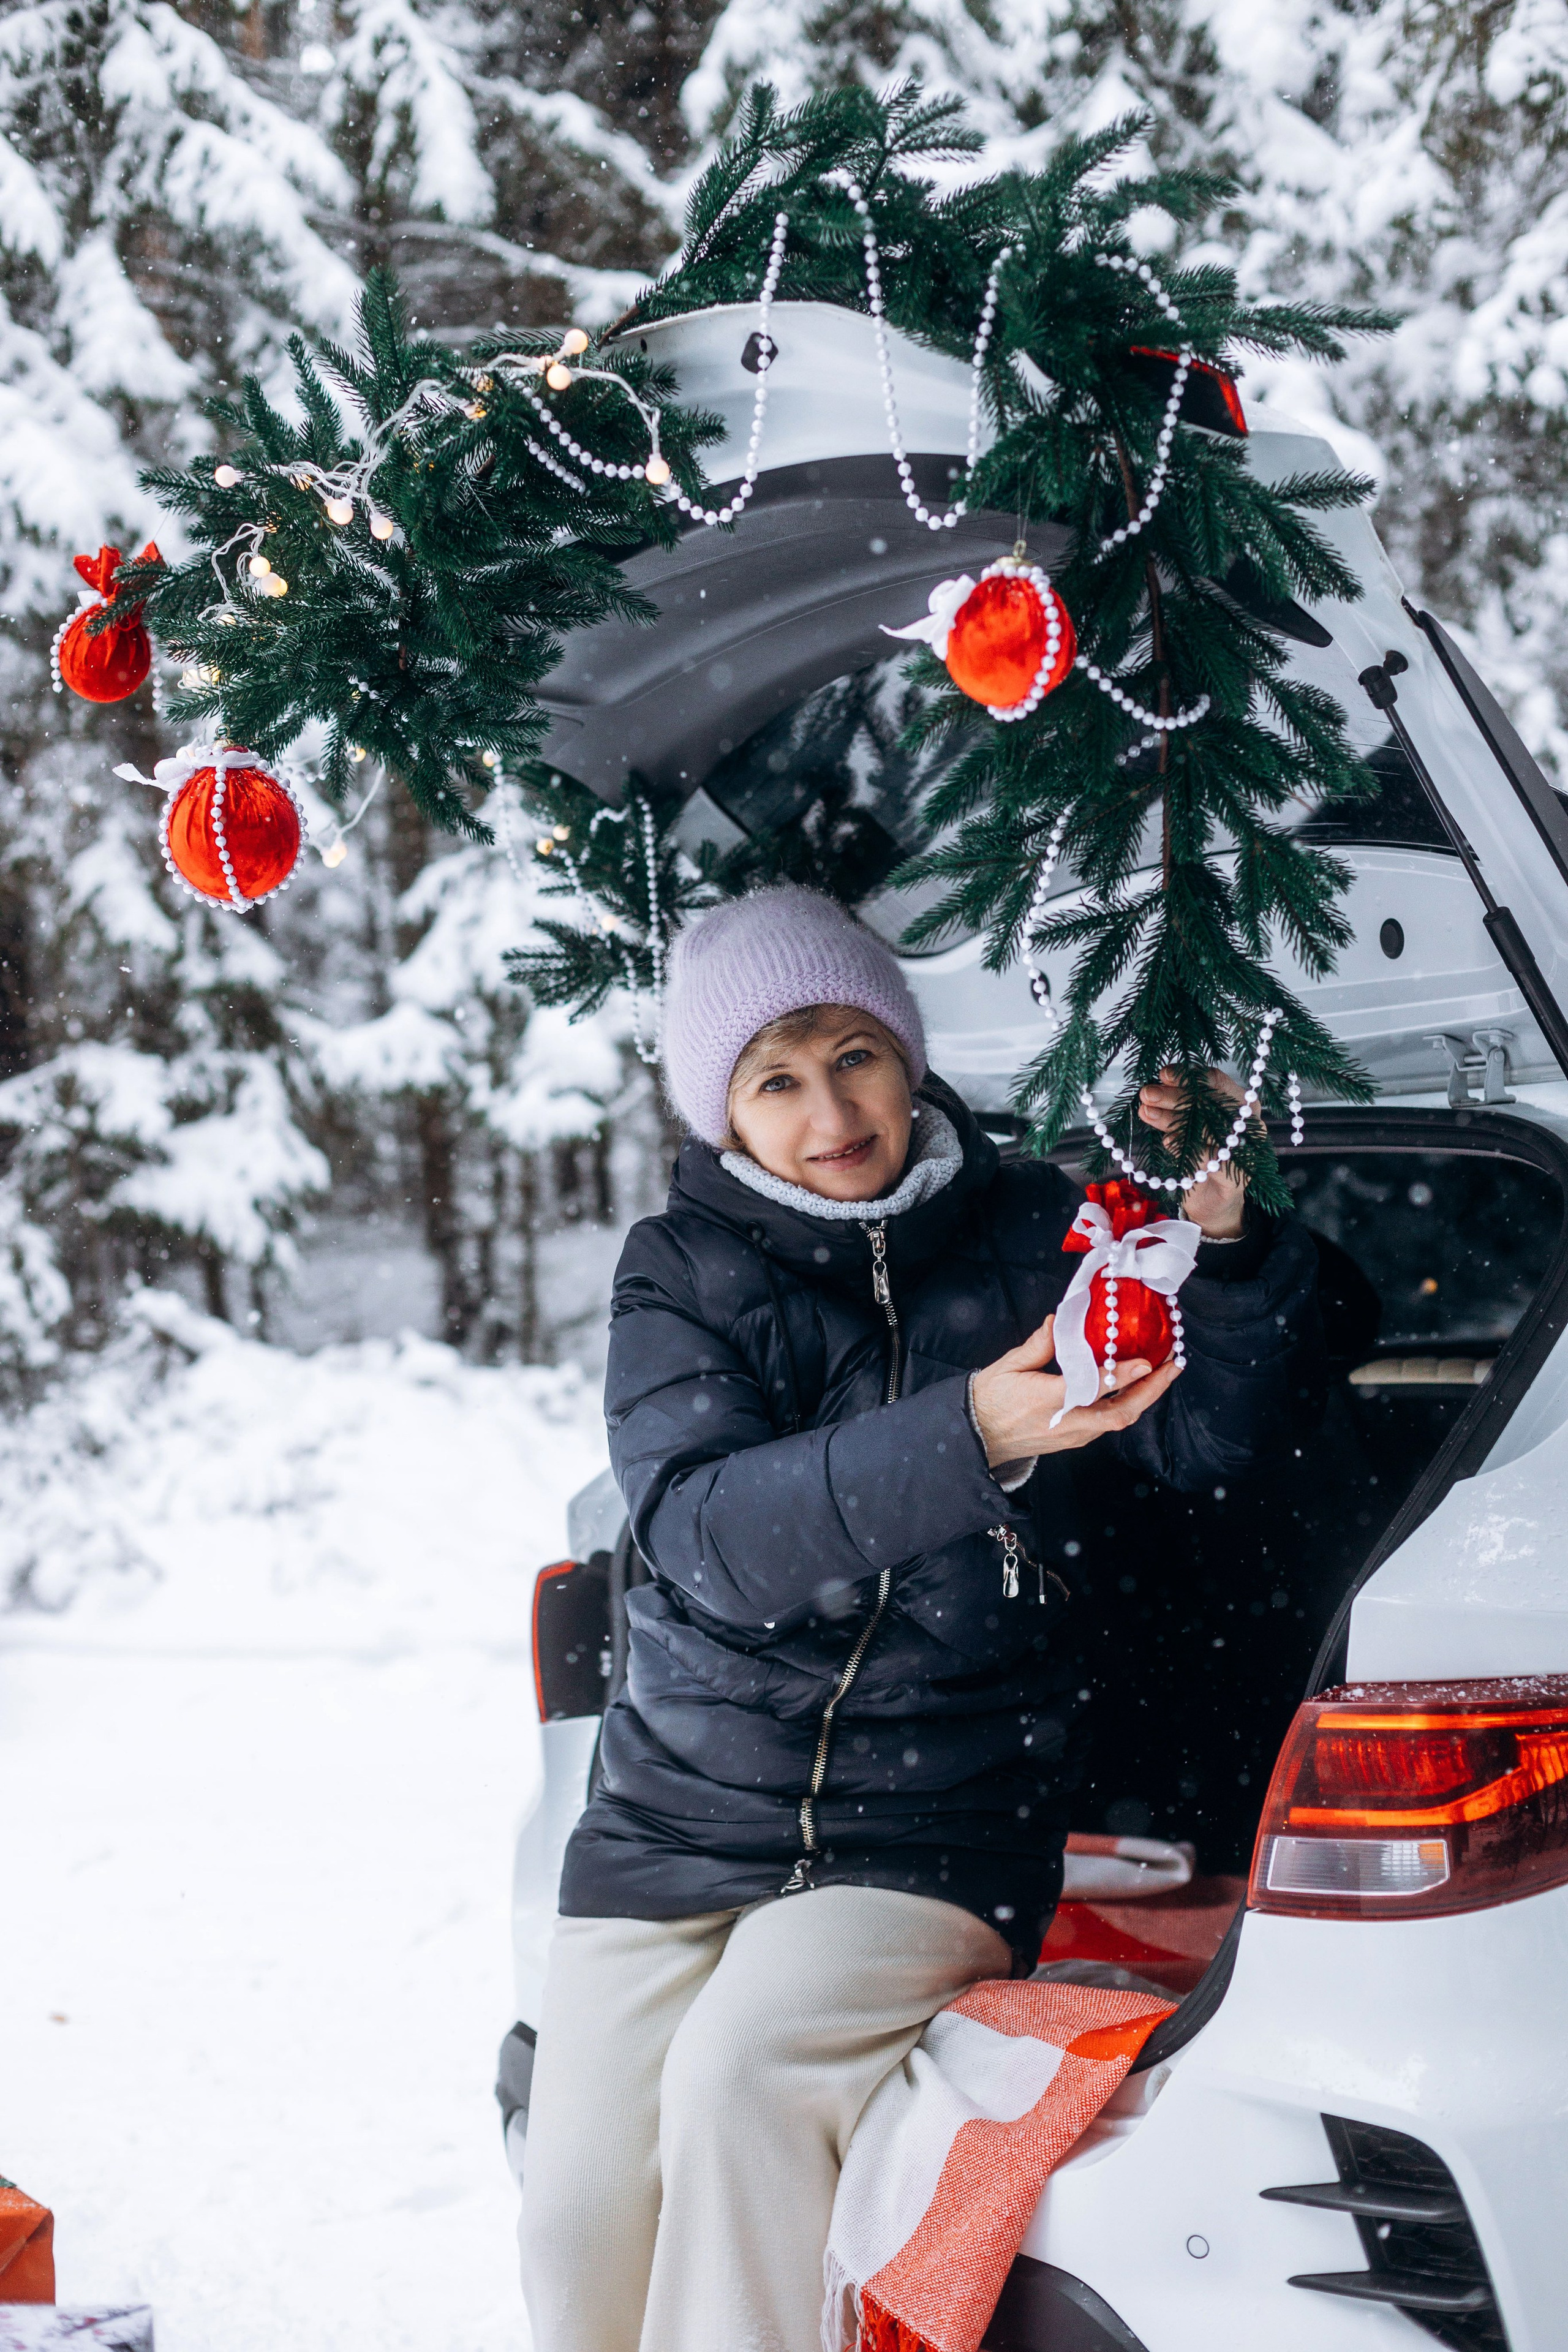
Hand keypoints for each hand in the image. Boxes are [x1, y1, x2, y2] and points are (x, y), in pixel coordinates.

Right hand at [971, 1313, 1181, 1462]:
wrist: (977, 1437)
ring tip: (1163, 1372)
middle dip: (1151, 1392)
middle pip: (1120, 1414)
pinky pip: (1109, 1422)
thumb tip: (1059, 1320)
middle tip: (1173, 1367)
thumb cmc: (990, 1399)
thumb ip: (1038, 1344)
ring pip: (1119, 1420)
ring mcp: (1073, 1435)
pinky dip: (1128, 1403)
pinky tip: (1137, 1386)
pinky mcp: (1075, 1439)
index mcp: (1046, 1401)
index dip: (1120, 1375)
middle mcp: (1066, 1423)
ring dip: (1144, 1397)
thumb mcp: (1008, 1365)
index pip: (1090, 1388)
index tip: (1145, 1361)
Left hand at [1137, 1065, 1247, 1238]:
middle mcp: (1247, 1124)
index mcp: (1240, 1104)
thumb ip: (1178, 1107)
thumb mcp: (1188, 1126)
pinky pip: (1210, 1158)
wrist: (1212, 1200)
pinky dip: (1188, 1148)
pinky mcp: (1237, 1176)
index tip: (1164, 1074)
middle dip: (1175, 1096)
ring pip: (1209, 1127)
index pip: (1216, 1081)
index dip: (1189, 1076)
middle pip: (1210, 1103)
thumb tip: (1156, 1086)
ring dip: (1174, 1119)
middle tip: (1147, 1093)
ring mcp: (1246, 1150)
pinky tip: (1169, 1142)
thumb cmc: (1201, 1156)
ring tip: (1146, 1112)